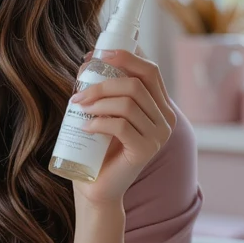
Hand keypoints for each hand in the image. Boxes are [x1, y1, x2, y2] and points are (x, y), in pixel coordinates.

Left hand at [69, 49, 175, 206]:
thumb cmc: (98, 147)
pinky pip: (121, 125)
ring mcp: (158, 136)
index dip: (126, 57)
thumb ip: (107, 90)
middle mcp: (165, 119)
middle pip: (137, 84)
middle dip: (103, 82)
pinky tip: (85, 127)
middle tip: (78, 92)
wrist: (97, 187)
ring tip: (79, 109)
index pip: (150, 71)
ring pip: (128, 103)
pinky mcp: (145, 151)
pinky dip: (99, 122)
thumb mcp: (105, 112)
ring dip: (98, 102)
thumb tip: (90, 58)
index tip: (99, 55)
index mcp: (159, 105)